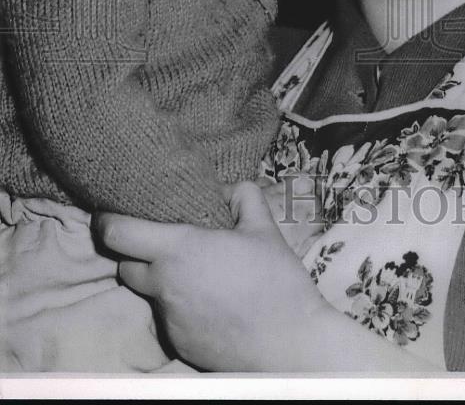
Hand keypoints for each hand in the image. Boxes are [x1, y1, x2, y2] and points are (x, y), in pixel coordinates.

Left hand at [96, 181, 324, 371]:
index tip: (108, 211)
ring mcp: (168, 318)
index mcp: (178, 251)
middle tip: (157, 238)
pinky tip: (210, 300)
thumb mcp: (264, 228)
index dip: (106, 220)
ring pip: (148, 292)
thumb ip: (243, 197)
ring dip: (159, 278)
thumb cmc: (275, 281)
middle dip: (133, 251)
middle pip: (125, 265)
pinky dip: (180, 304)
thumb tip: (227, 189)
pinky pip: (168, 315)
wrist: (288, 345)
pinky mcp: (178, 342)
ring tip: (193, 271)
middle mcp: (163, 285)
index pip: (117, 234)